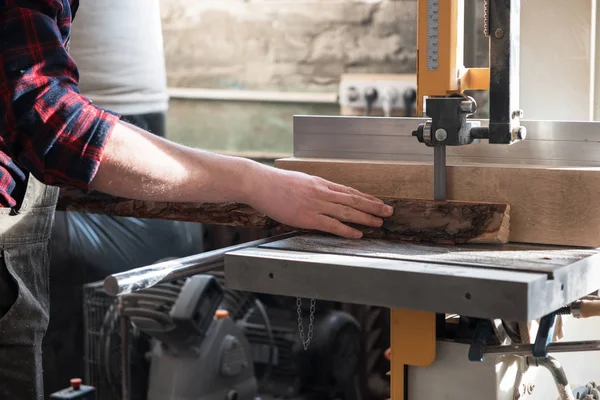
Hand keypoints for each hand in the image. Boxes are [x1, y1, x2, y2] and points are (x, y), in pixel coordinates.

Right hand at [248, 167, 393, 237]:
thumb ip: (312, 188)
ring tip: (380, 222)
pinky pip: (332, 225)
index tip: (377, 202)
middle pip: (353, 200)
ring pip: (347, 211)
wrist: (259, 183)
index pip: (348, 191)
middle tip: (389, 211)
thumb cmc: (274, 183)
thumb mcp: (299, 181)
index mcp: (320, 183)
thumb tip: (322, 195)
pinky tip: (358, 234)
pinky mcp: (307, 217)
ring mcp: (315, 204)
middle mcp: (322, 192)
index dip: (365, 198)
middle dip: (373, 206)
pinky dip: (347, 230)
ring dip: (366, 217)